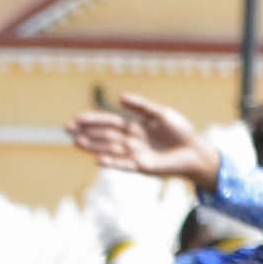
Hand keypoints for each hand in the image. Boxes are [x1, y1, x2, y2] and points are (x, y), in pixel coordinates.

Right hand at [72, 90, 215, 180]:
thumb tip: (120, 97)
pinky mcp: (141, 166)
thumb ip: (141, 106)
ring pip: (109, 149)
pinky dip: (111, 162)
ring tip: (76, 142)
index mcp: (135, 126)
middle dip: (87, 132)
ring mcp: (134, 154)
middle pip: (105, 135)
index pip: (109, 122)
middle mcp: (130, 140)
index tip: (76, 118)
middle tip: (67, 129)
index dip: (94, 120)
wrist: (194, 150)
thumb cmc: (180, 130)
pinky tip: (98, 160)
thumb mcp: (161, 113)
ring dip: (93, 146)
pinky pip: (123, 164)